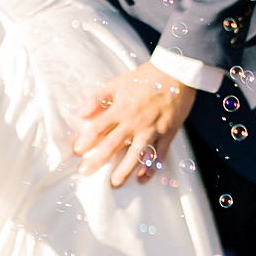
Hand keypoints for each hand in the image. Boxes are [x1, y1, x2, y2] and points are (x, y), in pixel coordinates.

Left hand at [74, 60, 194, 186]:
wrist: (177, 72)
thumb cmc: (146, 77)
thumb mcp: (118, 82)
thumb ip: (97, 98)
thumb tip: (80, 114)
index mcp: (120, 108)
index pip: (97, 129)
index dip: (85, 141)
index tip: (78, 151)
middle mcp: (134, 121)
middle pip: (112, 145)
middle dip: (97, 161)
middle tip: (85, 172)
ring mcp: (152, 129)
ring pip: (135, 154)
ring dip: (124, 170)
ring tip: (115, 183)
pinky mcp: (168, 133)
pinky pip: (158, 154)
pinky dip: (151, 167)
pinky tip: (143, 178)